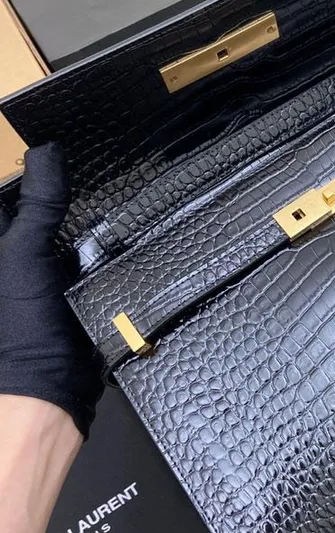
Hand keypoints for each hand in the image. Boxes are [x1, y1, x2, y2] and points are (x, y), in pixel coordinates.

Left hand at [0, 144, 102, 438]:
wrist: (51, 387)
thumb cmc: (20, 322)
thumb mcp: (24, 253)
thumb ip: (38, 203)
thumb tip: (48, 149)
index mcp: (3, 245)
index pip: (13, 195)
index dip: (32, 172)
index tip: (60, 145)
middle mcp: (20, 257)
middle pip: (42, 210)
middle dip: (65, 190)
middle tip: (97, 163)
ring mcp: (47, 274)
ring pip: (70, 232)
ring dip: (89, 217)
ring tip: (118, 188)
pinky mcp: (75, 291)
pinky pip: (90, 257)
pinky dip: (105, 245)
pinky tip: (126, 229)